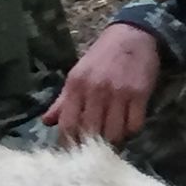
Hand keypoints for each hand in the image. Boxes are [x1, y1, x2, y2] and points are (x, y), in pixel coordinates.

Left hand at [43, 24, 161, 147]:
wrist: (132, 34)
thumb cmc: (102, 56)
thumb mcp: (78, 74)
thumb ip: (63, 100)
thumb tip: (46, 121)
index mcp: (76, 85)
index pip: (67, 124)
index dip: (70, 142)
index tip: (74, 150)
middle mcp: (96, 89)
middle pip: (91, 132)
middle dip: (93, 144)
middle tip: (97, 147)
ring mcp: (119, 92)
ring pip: (114, 133)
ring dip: (114, 140)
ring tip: (114, 137)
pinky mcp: (140, 94)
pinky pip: (134, 125)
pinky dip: (131, 131)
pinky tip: (128, 125)